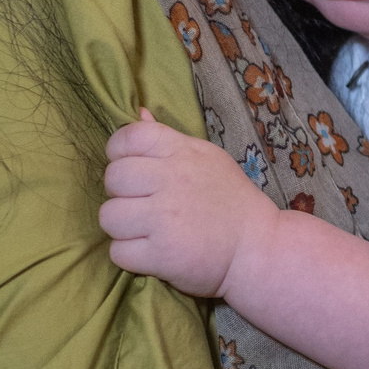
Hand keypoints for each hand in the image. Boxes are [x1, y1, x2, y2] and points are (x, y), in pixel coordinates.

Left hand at [100, 110, 274, 297]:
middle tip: (143, 204)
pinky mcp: (161, 254)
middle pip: (112, 178)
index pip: (128, 137)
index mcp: (182, 153)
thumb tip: (138, 113)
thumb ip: (168, 139)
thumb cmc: (232, 200)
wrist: (259, 247)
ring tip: (146, 231)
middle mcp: (171, 181)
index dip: (119, 153)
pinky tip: (151, 252)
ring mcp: (164, 218)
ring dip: (123, 227)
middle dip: (122, 193)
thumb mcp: (207, 158)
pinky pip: (117, 252)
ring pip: (109, 216)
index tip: (134, 171)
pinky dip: (131, 256)